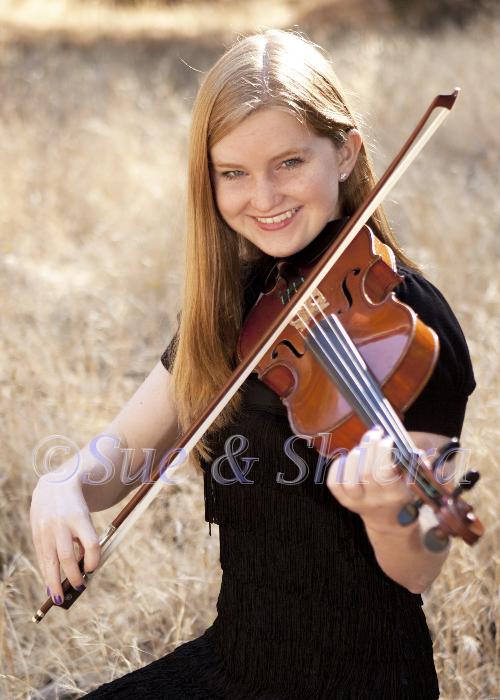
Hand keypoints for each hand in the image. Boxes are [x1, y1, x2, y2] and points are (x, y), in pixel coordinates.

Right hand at [30, 471, 100, 604]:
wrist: (54, 486)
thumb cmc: (75, 507)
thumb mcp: (85, 517)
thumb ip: (85, 540)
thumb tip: (84, 568)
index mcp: (80, 517)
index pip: (91, 543)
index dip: (94, 560)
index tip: (93, 569)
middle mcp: (61, 524)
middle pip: (67, 556)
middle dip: (73, 576)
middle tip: (79, 588)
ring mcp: (46, 529)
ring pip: (50, 561)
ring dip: (55, 582)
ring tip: (60, 597)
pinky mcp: (35, 534)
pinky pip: (42, 558)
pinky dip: (46, 573)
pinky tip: (50, 585)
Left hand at [326, 426, 414, 532]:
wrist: (388, 522)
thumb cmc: (401, 495)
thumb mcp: (412, 482)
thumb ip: (409, 463)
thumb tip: (402, 442)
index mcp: (396, 495)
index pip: (385, 472)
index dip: (383, 451)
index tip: (388, 438)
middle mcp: (375, 500)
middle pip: (366, 472)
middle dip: (368, 447)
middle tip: (374, 434)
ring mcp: (358, 502)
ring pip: (349, 480)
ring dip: (353, 457)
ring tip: (361, 447)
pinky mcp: (345, 502)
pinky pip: (334, 484)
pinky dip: (336, 467)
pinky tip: (346, 458)